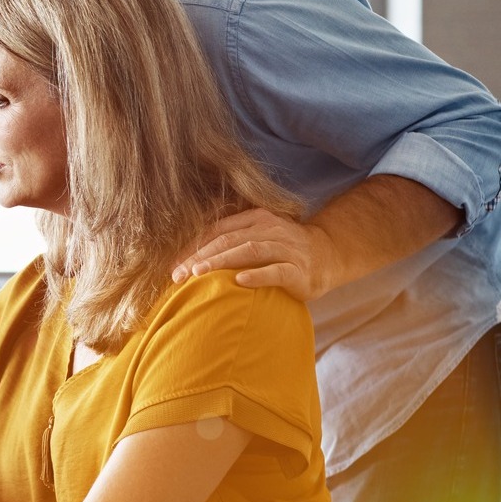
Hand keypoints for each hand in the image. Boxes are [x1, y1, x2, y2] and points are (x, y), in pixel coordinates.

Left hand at [170, 208, 335, 300]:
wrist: (329, 254)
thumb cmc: (282, 251)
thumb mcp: (257, 238)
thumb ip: (231, 242)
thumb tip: (190, 260)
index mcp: (254, 219)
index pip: (217, 231)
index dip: (192, 247)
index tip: (172, 264)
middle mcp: (269, 229)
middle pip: (227, 240)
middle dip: (199, 257)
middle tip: (177, 275)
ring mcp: (285, 248)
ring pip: (248, 251)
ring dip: (220, 262)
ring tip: (198, 274)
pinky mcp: (299, 270)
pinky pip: (276, 271)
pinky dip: (257, 275)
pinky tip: (239, 282)